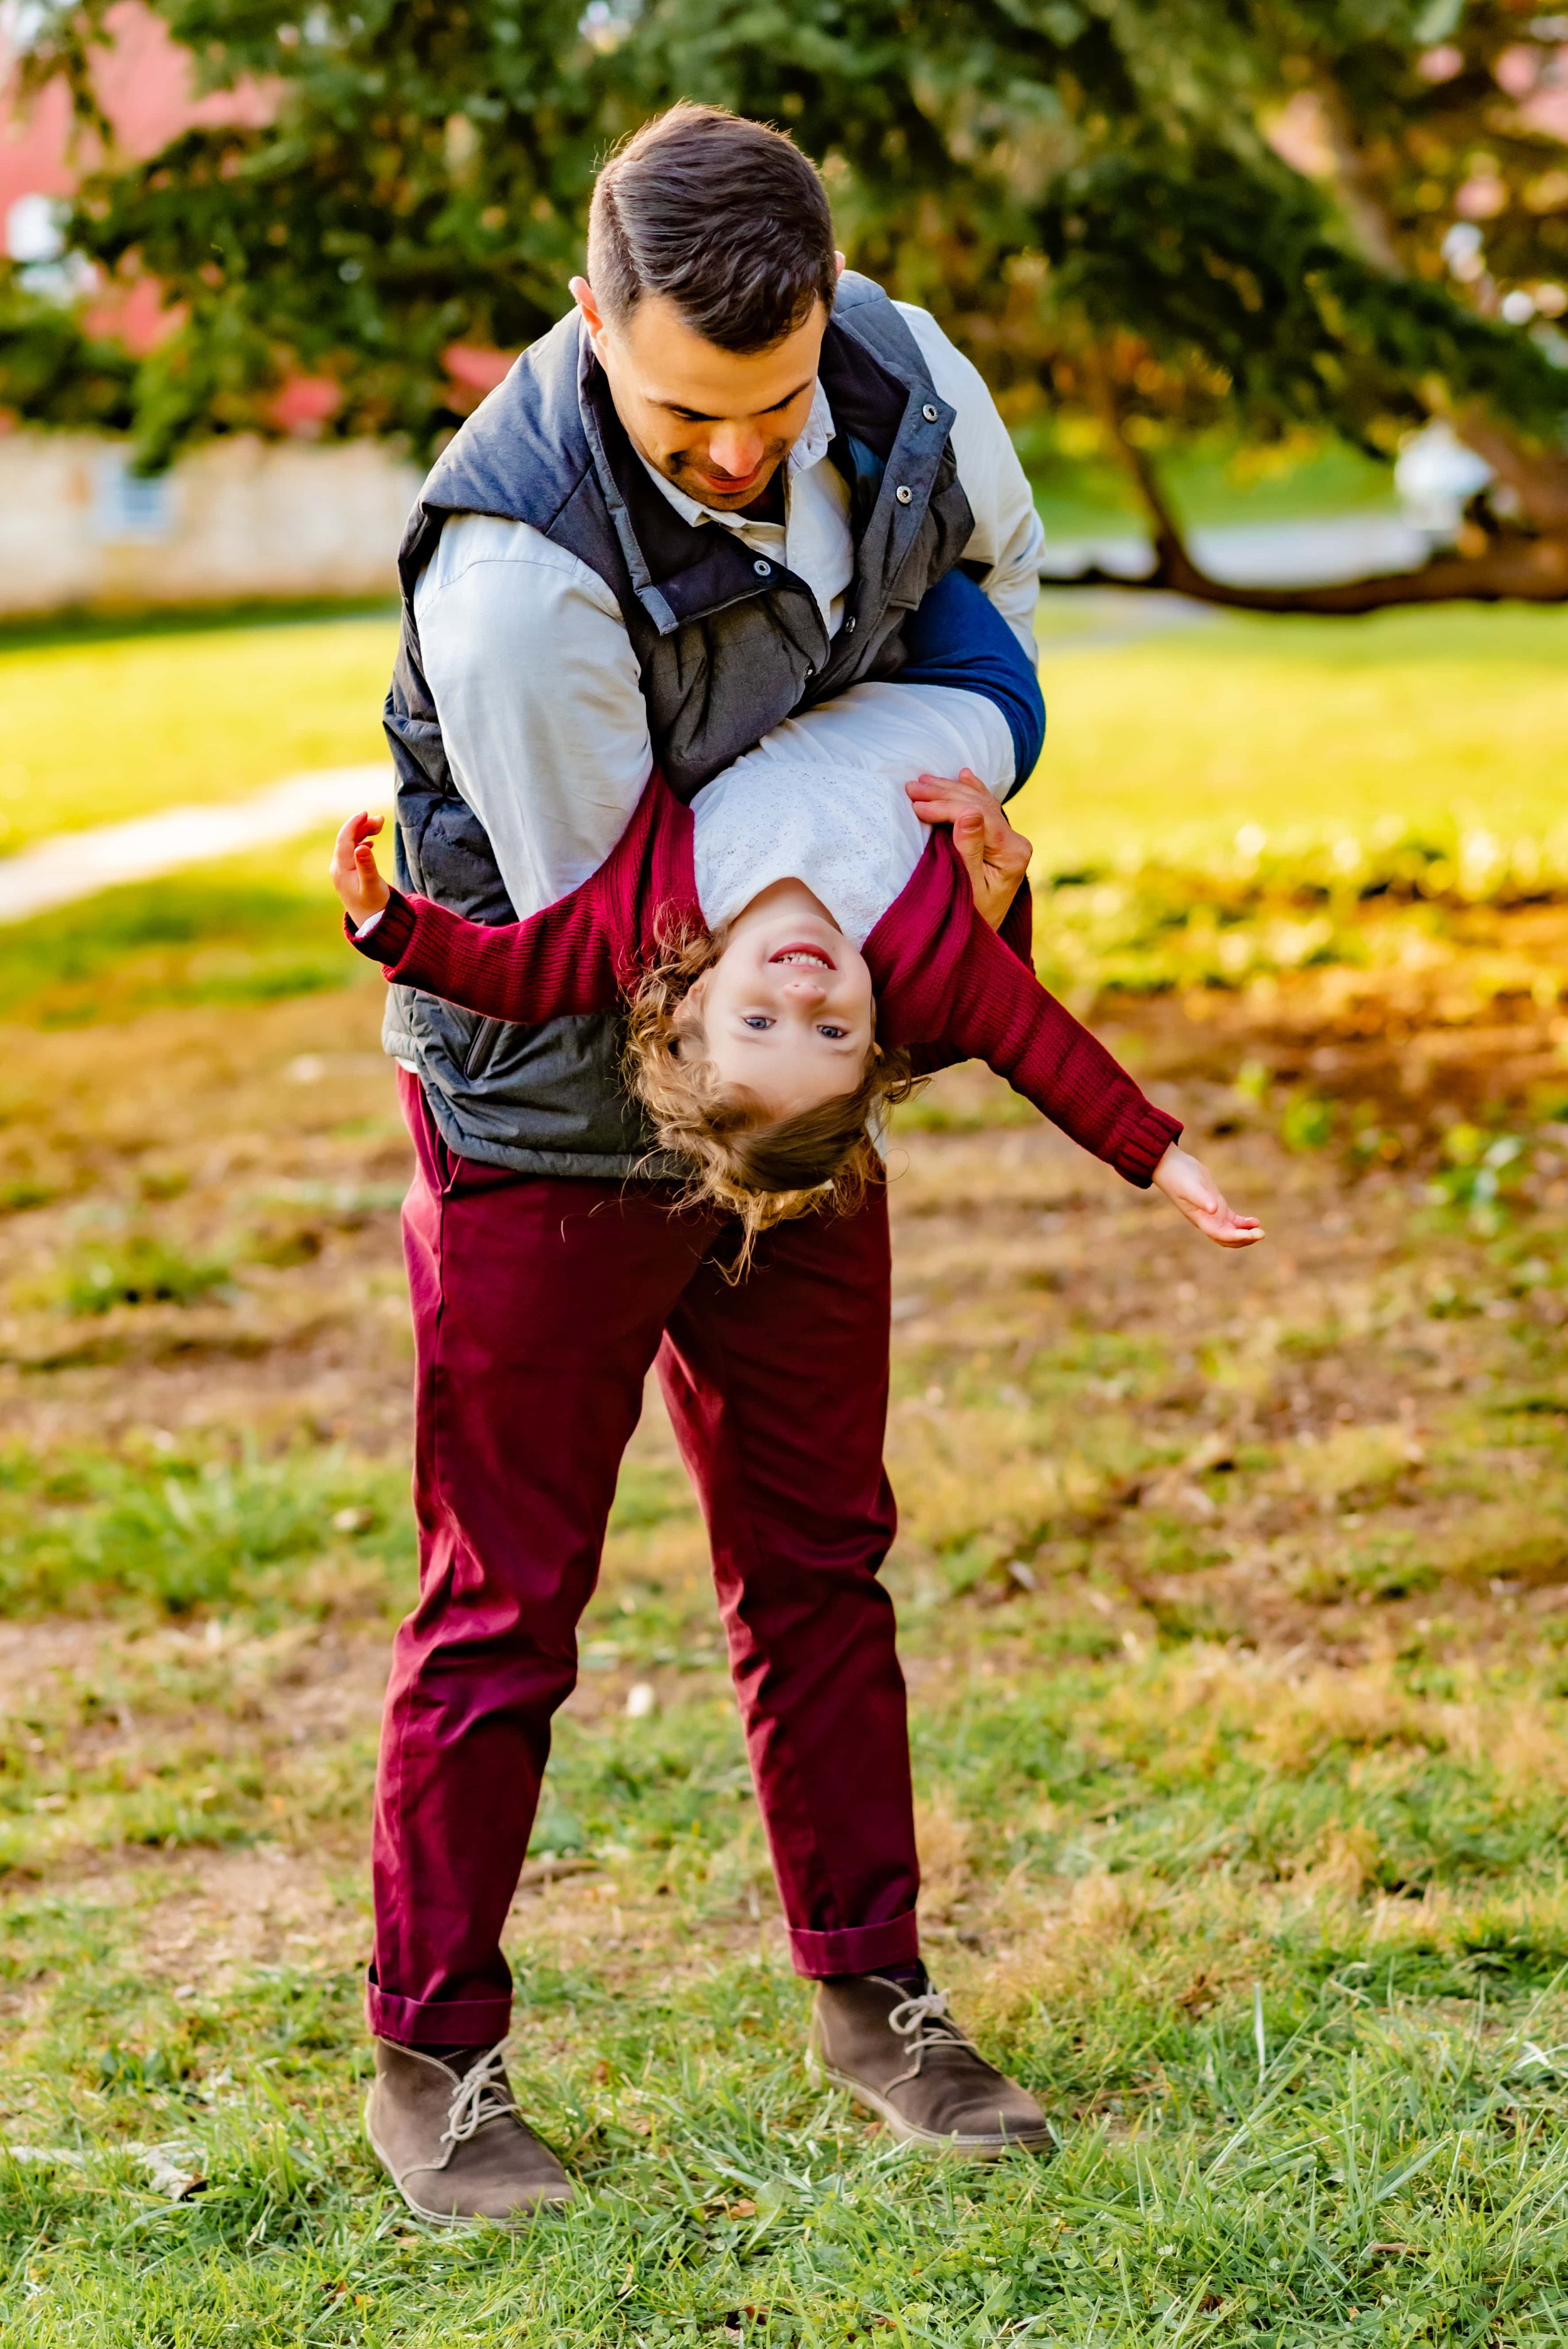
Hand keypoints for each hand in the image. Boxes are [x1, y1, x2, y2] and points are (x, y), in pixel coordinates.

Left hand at [330, 811, 390, 927]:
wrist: (372, 924)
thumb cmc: (375, 906)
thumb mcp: (373, 885)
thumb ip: (367, 865)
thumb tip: (362, 846)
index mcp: (341, 869)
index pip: (345, 839)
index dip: (354, 824)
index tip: (366, 813)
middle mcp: (338, 867)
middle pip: (347, 839)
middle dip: (362, 826)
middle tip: (381, 820)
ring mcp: (342, 870)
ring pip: (350, 844)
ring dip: (363, 833)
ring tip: (380, 826)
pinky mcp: (348, 873)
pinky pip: (352, 852)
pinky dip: (362, 842)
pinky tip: (370, 842)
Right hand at [905, 769, 1031, 929]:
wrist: (980, 941)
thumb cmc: (969, 919)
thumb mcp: (966, 887)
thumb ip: (968, 849)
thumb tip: (968, 813)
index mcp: (1013, 853)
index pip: (978, 816)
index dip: (945, 806)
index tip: (916, 806)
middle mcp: (1016, 842)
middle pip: (979, 805)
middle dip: (943, 793)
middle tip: (911, 787)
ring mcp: (1010, 840)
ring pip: (979, 803)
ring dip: (950, 790)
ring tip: (922, 782)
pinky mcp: (1000, 841)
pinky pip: (985, 808)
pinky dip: (971, 791)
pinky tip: (964, 775)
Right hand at [1152, 1143, 1263, 1248]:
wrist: (1171, 1166)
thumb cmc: (1179, 1176)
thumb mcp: (1191, 1187)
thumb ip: (1202, 1198)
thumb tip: (1215, 1210)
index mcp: (1201, 1219)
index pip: (1221, 1235)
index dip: (1238, 1237)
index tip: (1254, 1234)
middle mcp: (1207, 1220)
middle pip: (1228, 1239)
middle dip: (1244, 1239)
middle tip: (1261, 1234)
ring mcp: (1212, 1214)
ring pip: (1231, 1232)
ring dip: (1245, 1234)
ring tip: (1260, 1231)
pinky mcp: (1217, 1205)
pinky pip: (1232, 1221)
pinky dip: (1244, 1224)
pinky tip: (1255, 1221)